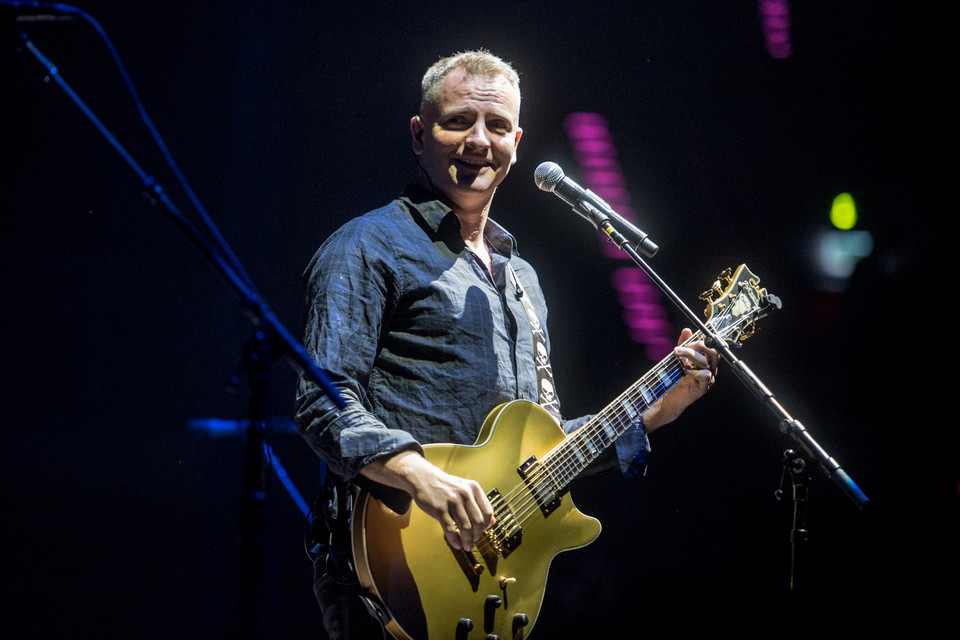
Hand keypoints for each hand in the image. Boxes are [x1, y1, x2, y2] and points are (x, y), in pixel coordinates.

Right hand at [361, 450, 493, 550]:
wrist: (423, 478)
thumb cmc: (445, 486)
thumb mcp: (465, 489)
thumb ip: (478, 505)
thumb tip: (492, 522)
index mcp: (474, 488)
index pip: (487, 512)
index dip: (486, 526)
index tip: (481, 532)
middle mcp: (465, 493)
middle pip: (478, 522)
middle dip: (477, 536)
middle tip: (473, 542)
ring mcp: (452, 501)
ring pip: (466, 527)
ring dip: (467, 541)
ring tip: (466, 546)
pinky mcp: (439, 508)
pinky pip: (450, 529)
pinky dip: (454, 540)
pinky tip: (456, 544)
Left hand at [643, 328, 717, 431]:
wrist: (667, 399)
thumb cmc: (674, 378)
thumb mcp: (677, 357)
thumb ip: (683, 344)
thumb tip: (687, 330)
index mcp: (706, 360)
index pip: (713, 347)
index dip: (709, 339)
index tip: (698, 334)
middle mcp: (709, 368)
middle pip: (712, 352)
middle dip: (697, 345)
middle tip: (680, 346)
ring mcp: (707, 379)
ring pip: (706, 361)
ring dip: (690, 354)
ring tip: (676, 353)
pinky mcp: (702, 388)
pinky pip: (705, 376)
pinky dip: (696, 370)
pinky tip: (686, 369)